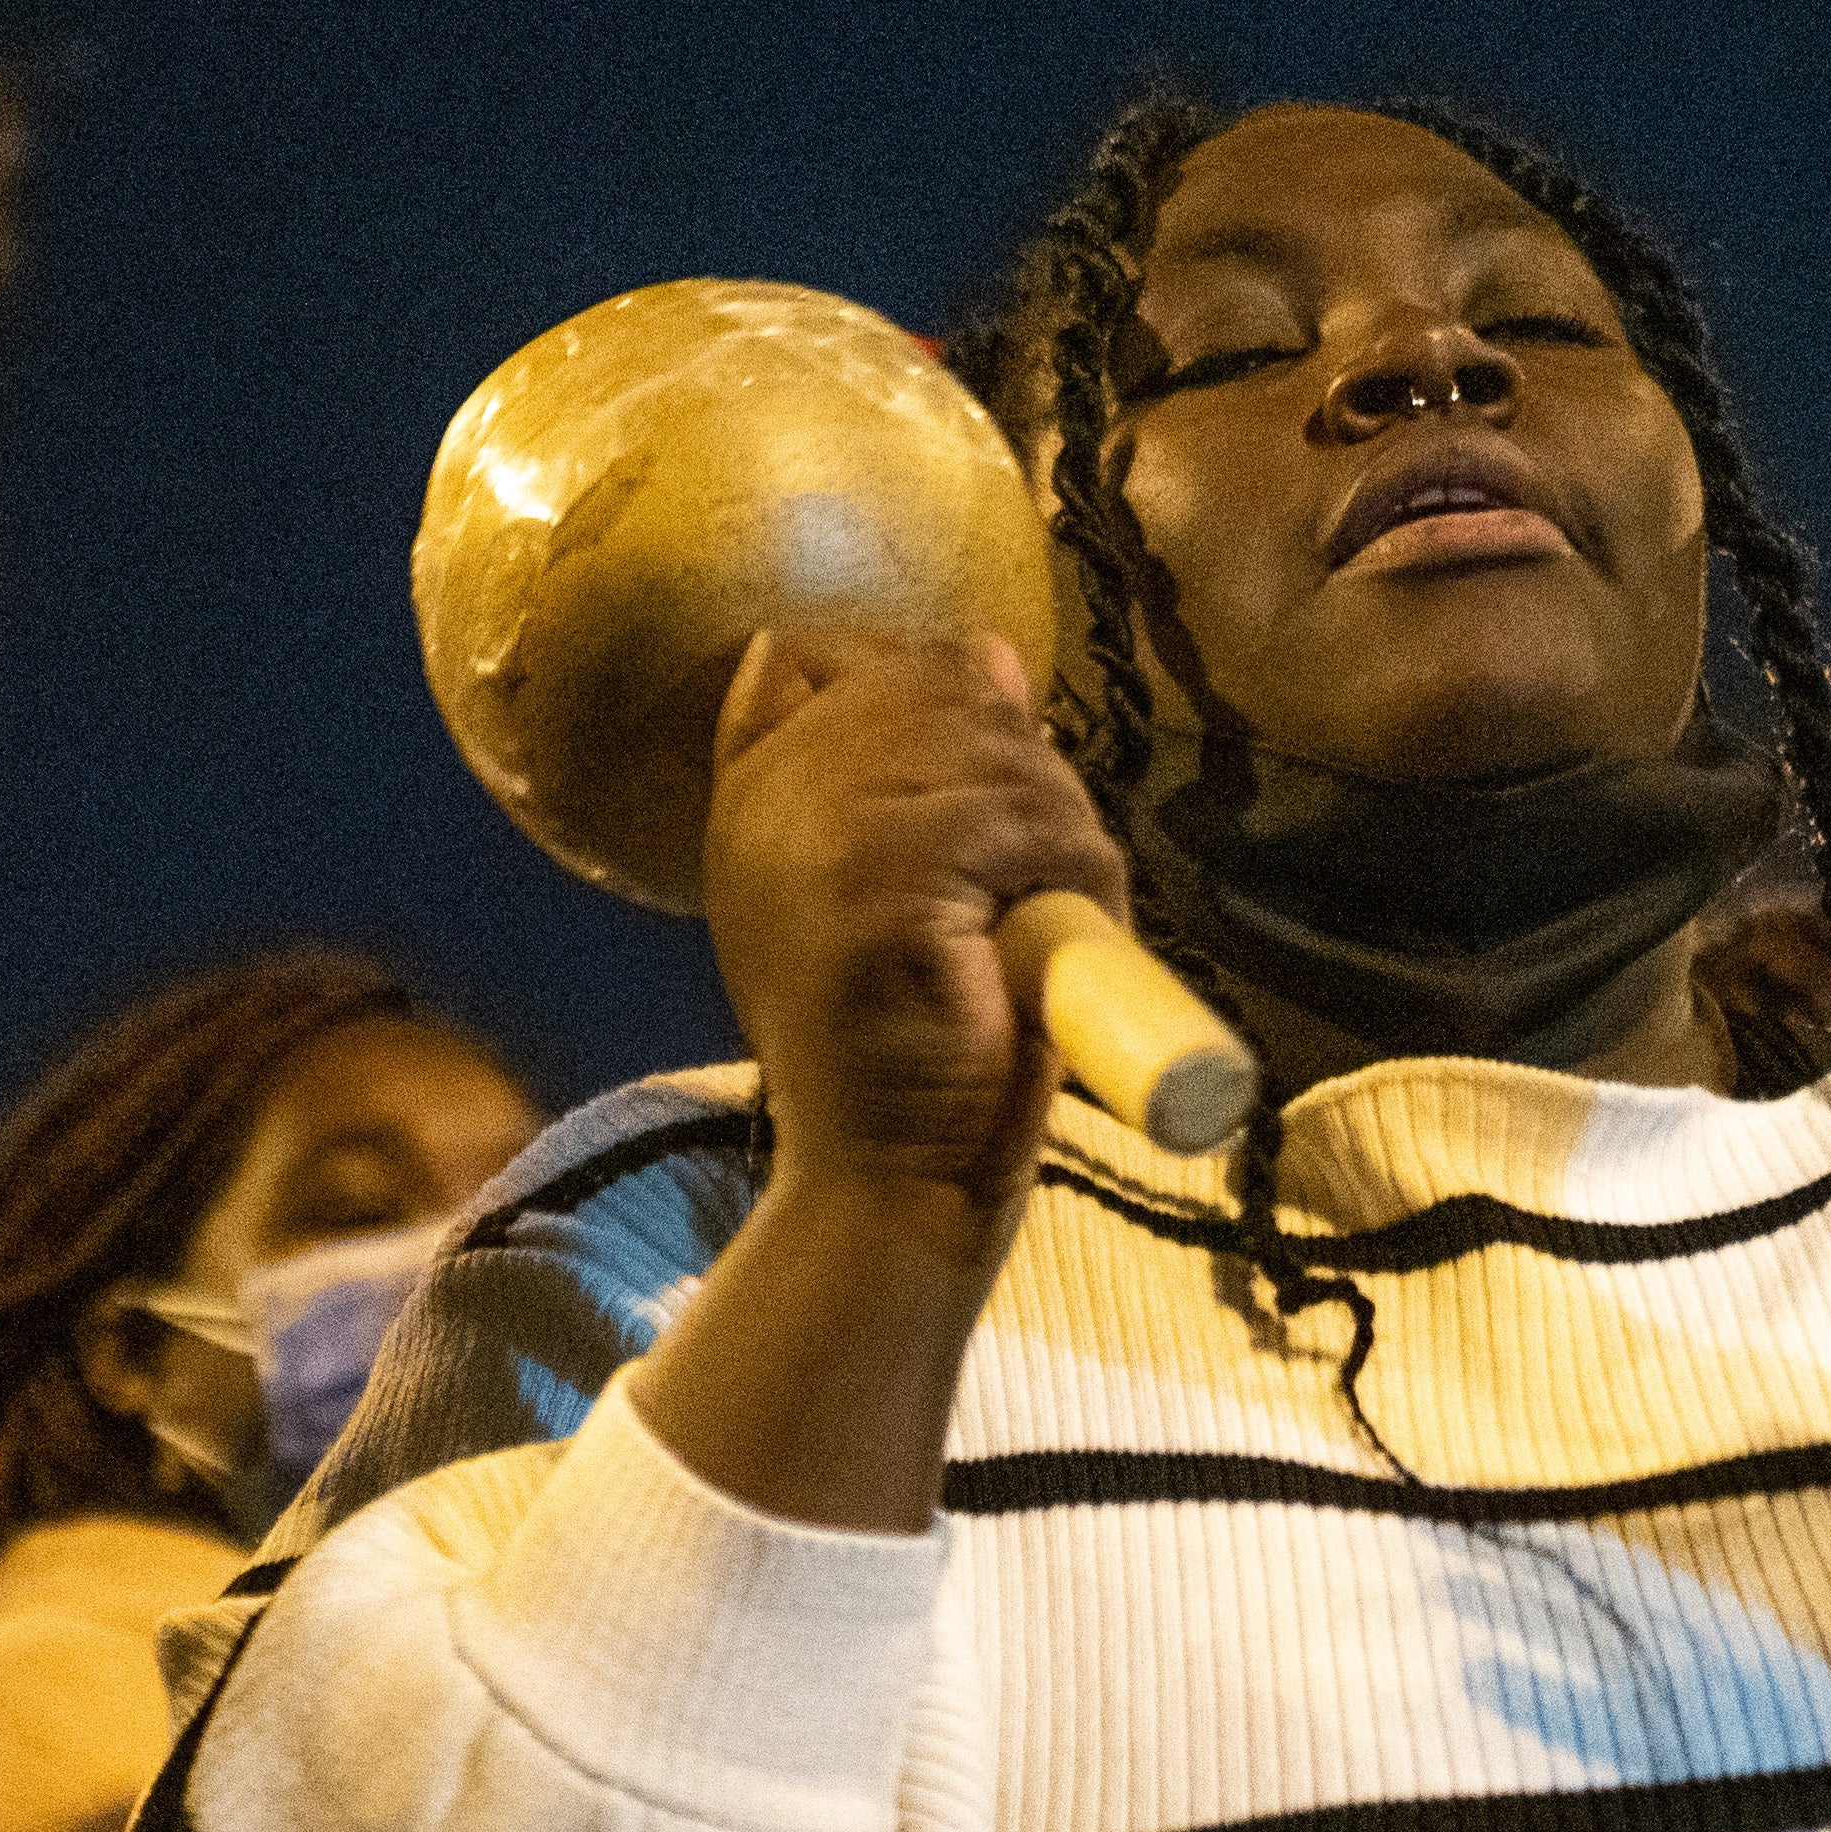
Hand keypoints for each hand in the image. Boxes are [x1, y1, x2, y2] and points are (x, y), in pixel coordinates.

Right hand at [700, 625, 1126, 1253]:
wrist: (890, 1180)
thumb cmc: (907, 1044)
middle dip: (1018, 770)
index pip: (842, 653)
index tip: (977, 795)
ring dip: (1058, 830)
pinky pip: (1025, 825)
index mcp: (755, 791)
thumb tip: (988, 650)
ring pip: (1000, 754)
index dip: (937, 698)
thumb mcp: (900, 880)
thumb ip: (920, 765)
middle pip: (939, 689)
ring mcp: (822, 841)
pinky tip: (1046, 943)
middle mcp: (770, 799)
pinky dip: (1075, 875)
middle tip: (1032, 875)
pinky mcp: (884, 892)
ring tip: (1043, 916)